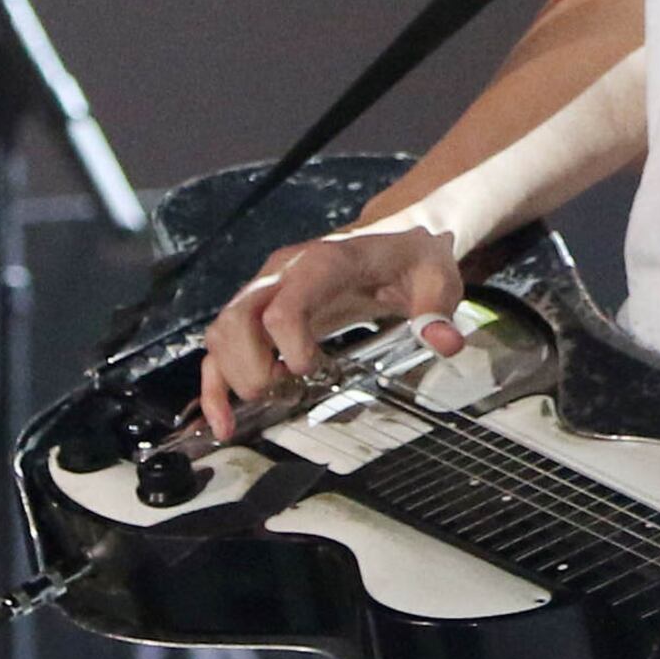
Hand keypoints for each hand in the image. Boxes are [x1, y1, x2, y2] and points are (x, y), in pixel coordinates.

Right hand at [199, 222, 468, 438]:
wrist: (395, 237)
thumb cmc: (411, 260)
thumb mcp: (436, 279)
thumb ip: (436, 309)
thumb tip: (444, 341)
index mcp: (323, 264)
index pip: (284, 303)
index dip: (288, 343)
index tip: (309, 371)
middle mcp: (282, 274)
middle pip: (238, 319)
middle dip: (250, 368)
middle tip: (280, 395)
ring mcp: (265, 292)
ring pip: (222, 332)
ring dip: (231, 376)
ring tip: (263, 405)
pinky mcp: (260, 313)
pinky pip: (222, 346)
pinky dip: (215, 385)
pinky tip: (224, 422)